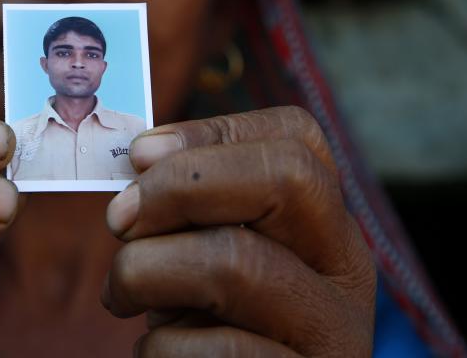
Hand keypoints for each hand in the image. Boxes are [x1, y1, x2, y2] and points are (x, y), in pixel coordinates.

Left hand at [101, 106, 375, 356]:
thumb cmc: (210, 328)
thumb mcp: (211, 258)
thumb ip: (193, 212)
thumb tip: (144, 159)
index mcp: (325, 223)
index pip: (296, 137)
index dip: (211, 132)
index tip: (140, 154)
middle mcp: (346, 268)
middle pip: (286, 177)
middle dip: (181, 184)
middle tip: (119, 219)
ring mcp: (333, 331)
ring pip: (235, 263)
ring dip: (145, 271)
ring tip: (120, 294)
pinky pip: (218, 348)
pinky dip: (161, 347)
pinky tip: (158, 352)